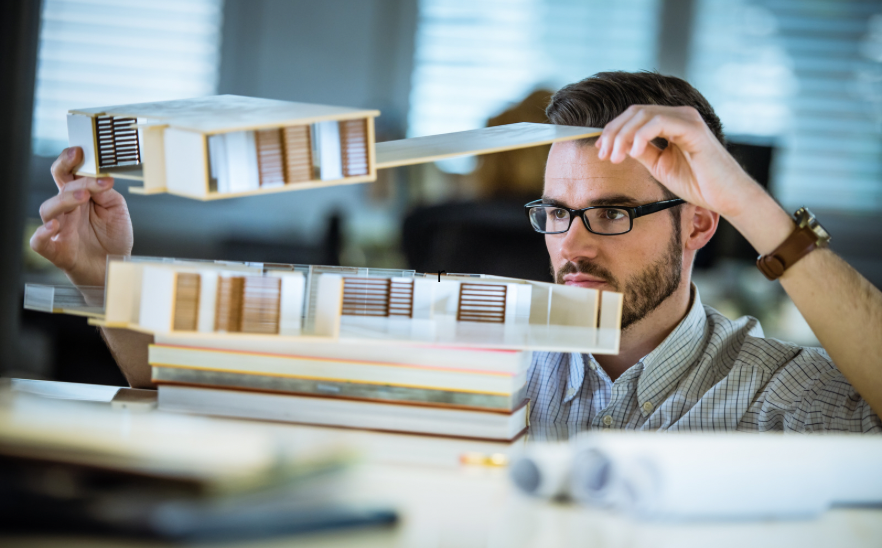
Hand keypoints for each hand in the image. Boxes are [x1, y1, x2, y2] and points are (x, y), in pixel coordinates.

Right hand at [30, 147, 133, 286]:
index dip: (71, 160)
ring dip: (64, 199)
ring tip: (83, 196)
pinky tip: (55, 226)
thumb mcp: (116, 209)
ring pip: (49, 209)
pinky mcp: (56, 250)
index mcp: (80, 197)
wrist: (115, 267)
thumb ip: (106, 192)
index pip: (70, 174)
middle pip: (58, 186)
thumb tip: (100, 175)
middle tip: (78, 161)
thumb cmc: (113, 238)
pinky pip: (39, 241)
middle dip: (64, 169)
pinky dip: (42, 233)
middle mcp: (67, 210)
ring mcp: (60, 229)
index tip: (80, 150)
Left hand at [595, 105, 758, 218]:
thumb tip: (620, 145)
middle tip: (604, 155)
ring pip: (644, 115)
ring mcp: (687, 119)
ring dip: (623, 136)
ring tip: (617, 157)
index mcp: (671, 122)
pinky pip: (659, 123)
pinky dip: (641, 136)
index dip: (613, 130)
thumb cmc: (697, 183)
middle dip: (614, 133)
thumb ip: (642, 152)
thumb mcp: (659, 165)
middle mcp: (679, 115)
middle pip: (635, 112)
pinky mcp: (694, 128)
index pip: (635, 116)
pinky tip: (634, 153)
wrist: (724, 197)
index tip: (601, 150)